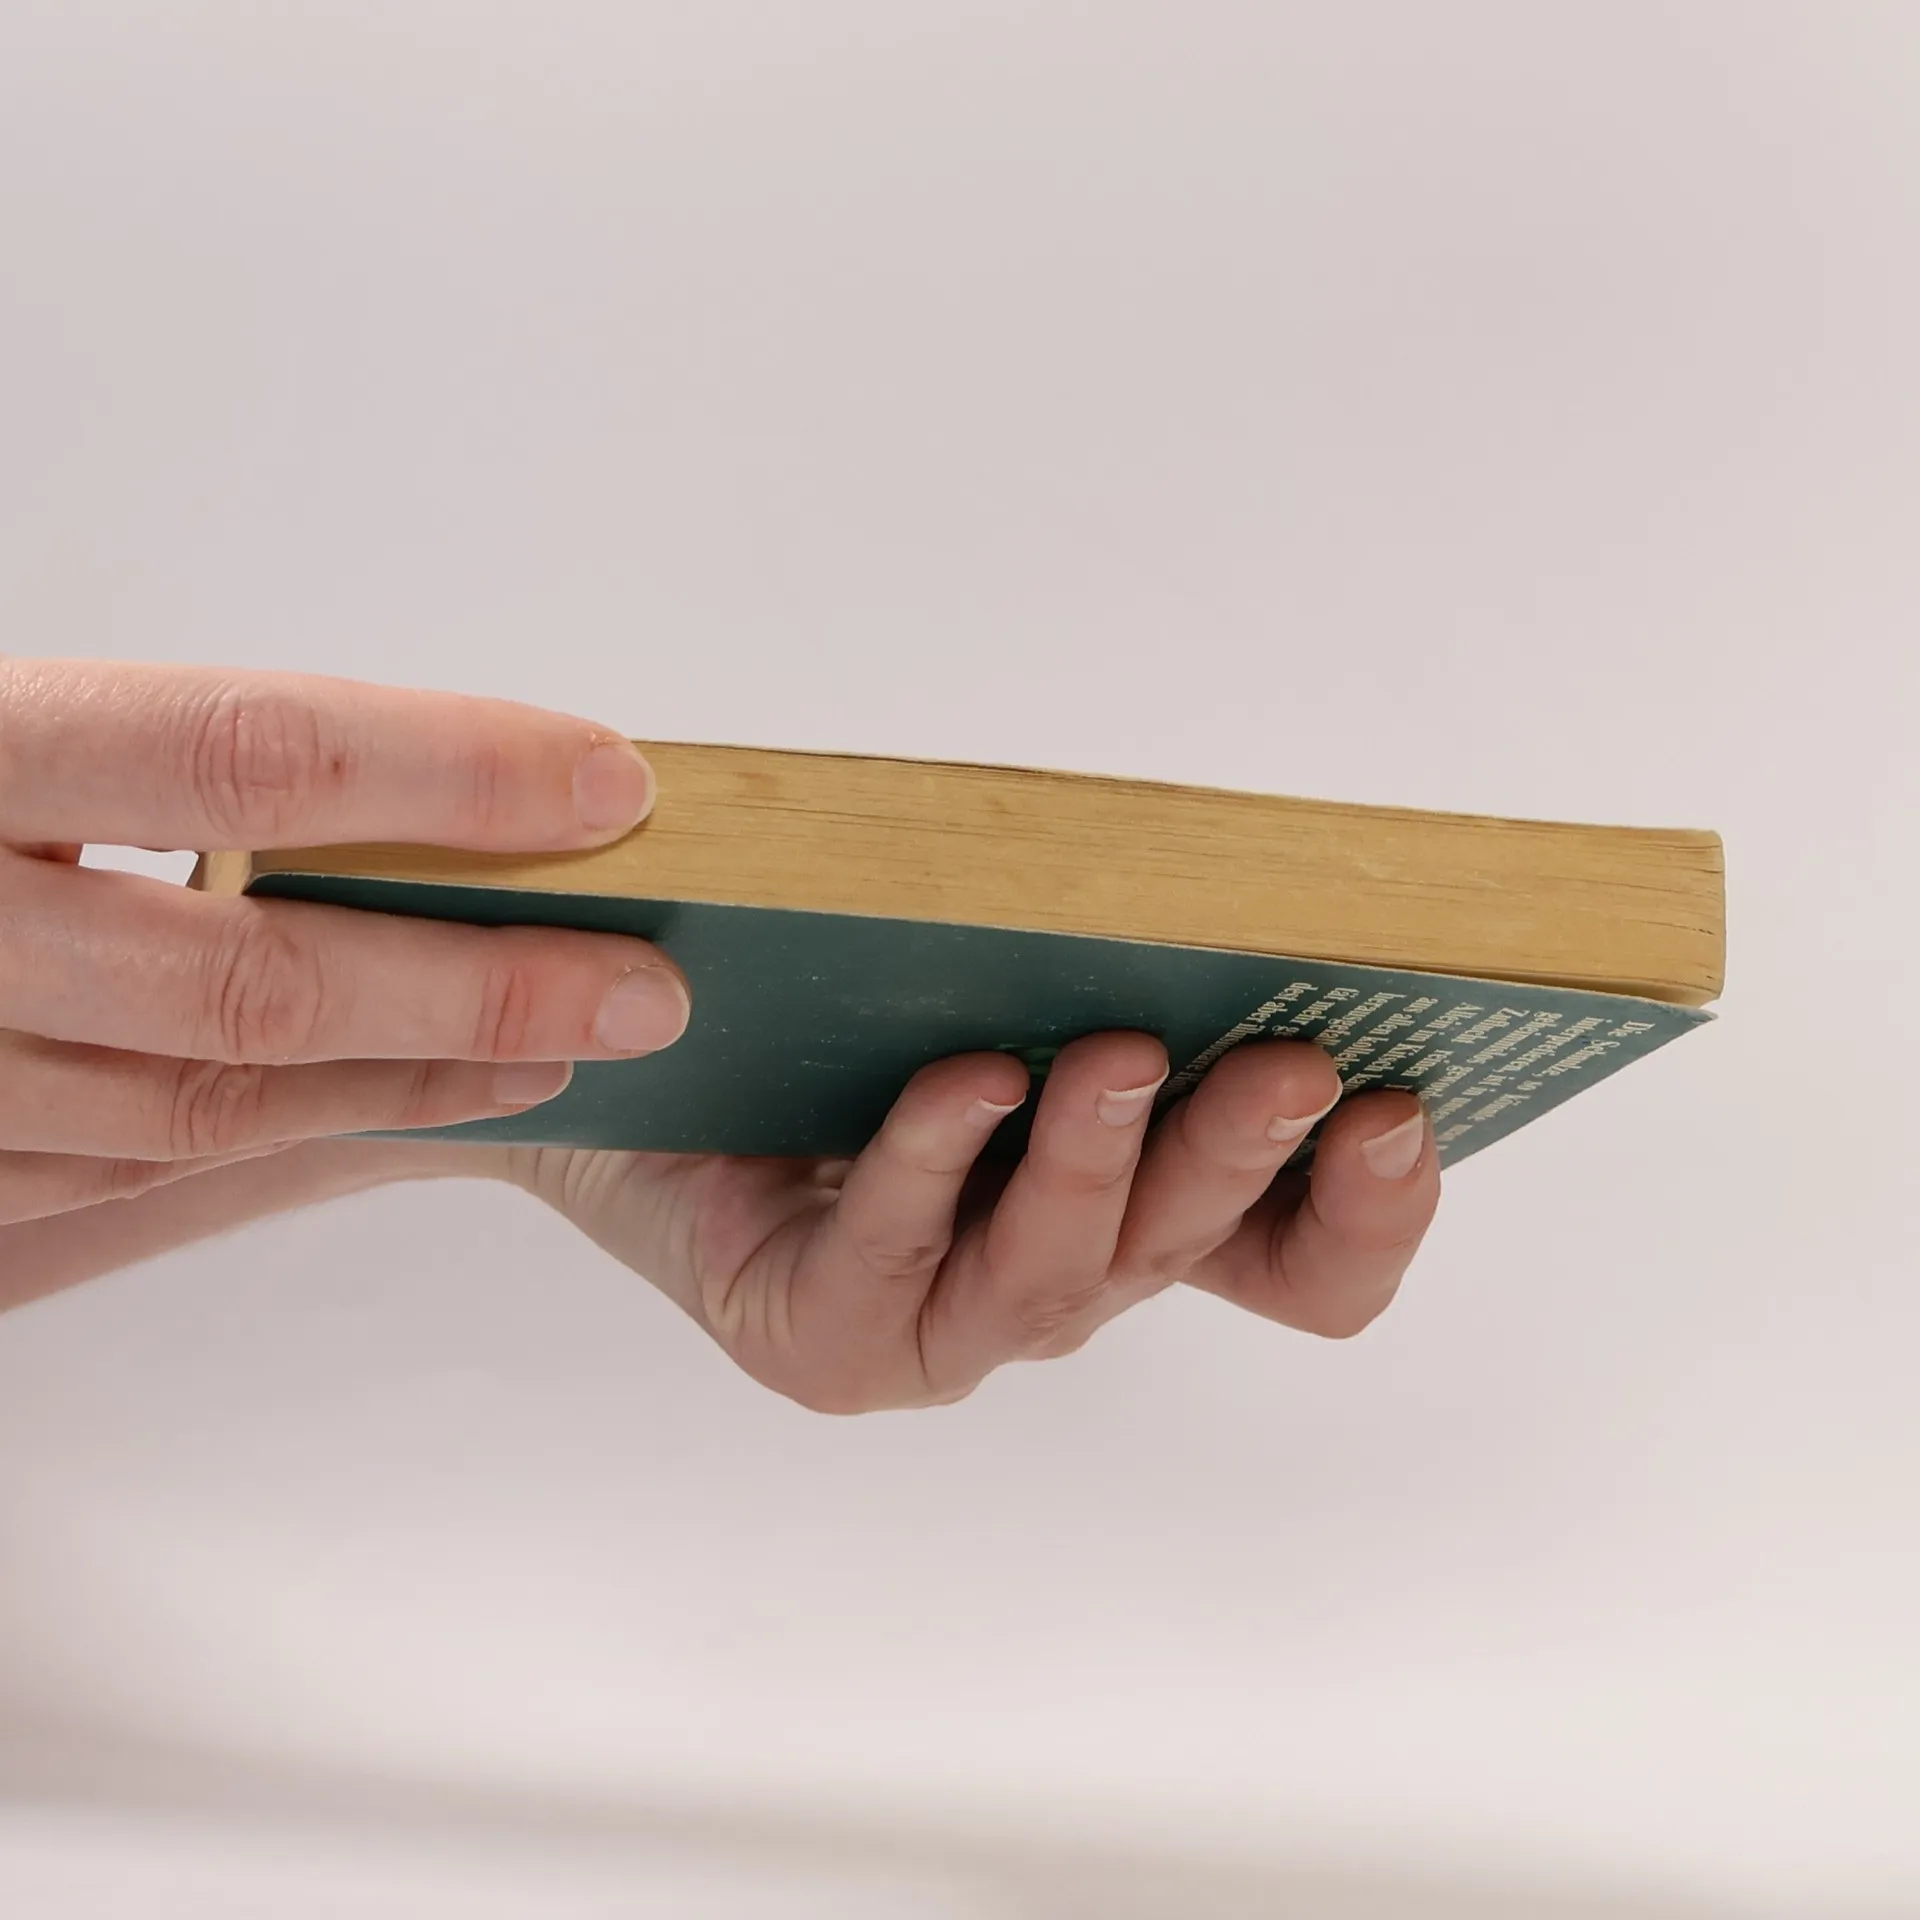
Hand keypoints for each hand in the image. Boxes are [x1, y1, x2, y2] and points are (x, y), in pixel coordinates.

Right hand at [0, 658, 688, 1224]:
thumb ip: (143, 748)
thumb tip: (418, 768)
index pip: (239, 752)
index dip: (446, 771)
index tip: (608, 781)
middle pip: (246, 974)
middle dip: (475, 985)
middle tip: (642, 983)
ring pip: (197, 1102)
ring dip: (407, 1082)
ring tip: (557, 1049)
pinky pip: (121, 1174)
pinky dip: (283, 1135)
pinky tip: (397, 1103)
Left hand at [509, 1031, 1439, 1411]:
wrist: (655, 1086)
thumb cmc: (857, 1024)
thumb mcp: (1015, 978)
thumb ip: (1122, 956)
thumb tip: (1240, 862)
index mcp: (1143, 1209)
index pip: (1305, 1263)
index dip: (1368, 1210)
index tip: (1399, 1103)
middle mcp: (1068, 1279)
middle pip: (1191, 1246)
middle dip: (1244, 1154)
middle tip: (1290, 1065)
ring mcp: (952, 1327)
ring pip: (1059, 1269)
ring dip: (1102, 1161)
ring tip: (1119, 1057)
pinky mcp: (833, 1341)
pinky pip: (896, 1254)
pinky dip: (935, 1162)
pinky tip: (962, 1079)